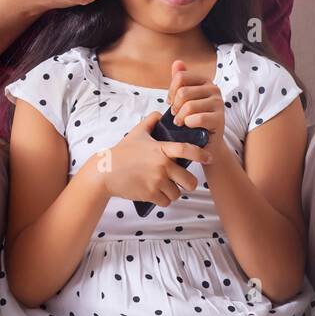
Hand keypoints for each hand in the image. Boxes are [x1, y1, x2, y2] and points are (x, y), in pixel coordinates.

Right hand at [94, 111, 212, 207]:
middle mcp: (162, 165)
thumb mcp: (136, 133)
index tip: (208, 157)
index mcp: (161, 149)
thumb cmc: (122, 152)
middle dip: (189, 183)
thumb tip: (160, 114)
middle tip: (184, 182)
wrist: (105, 171)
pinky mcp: (150, 194)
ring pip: (177, 193)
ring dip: (174, 192)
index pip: (186, 150)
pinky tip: (158, 194)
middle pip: (189, 180)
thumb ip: (150, 121)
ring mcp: (157, 181)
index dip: (201, 154)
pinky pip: (166, 202)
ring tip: (166, 187)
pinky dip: (164, 200)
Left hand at [167, 59, 227, 160]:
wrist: (206, 142)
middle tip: (175, 115)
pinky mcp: (220, 119)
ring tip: (180, 122)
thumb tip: (177, 62)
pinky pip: (197, 118)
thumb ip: (180, 80)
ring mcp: (219, 104)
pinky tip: (189, 126)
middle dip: (175, 106)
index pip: (180, 77)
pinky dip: (188, 124)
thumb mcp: (184, 98)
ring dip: (180, 117)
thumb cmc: (192, 118)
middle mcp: (214, 89)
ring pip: (189, 106)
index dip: (171, 91)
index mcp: (205, 80)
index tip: (172, 102)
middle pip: (183, 92)